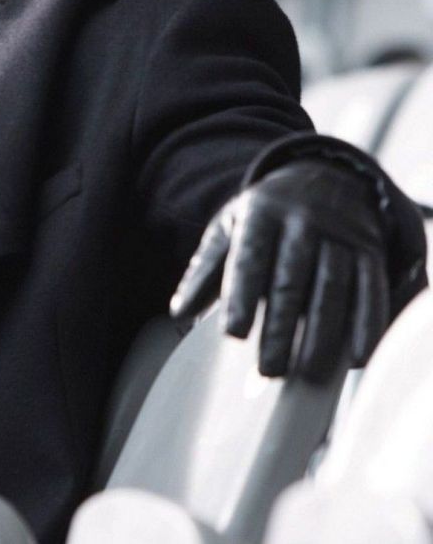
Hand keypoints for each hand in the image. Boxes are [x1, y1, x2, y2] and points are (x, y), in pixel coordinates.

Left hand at [169, 159, 390, 381]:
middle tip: (269, 372)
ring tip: (307, 375)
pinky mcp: (370, 249)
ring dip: (321, 335)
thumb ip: (206, 269)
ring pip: (332, 287)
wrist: (323, 176)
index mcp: (260, 212)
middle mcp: (303, 218)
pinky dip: (366, 324)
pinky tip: (354, 359)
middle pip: (291, 278)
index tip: (234, 333)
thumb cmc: (265, 216)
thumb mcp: (230, 227)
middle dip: (281, 327)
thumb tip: (179, 311)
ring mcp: (340, 232)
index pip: (250, 257)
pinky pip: (371, 288)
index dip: (242, 295)